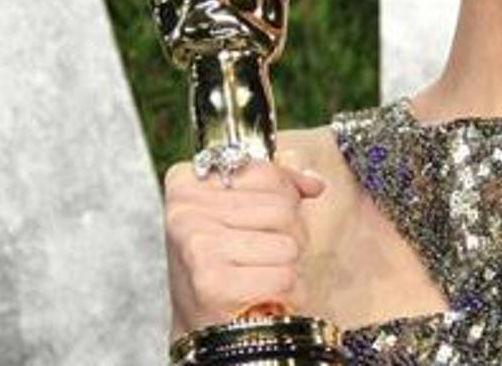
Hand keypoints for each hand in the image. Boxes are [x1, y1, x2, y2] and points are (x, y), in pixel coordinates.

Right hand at [163, 150, 325, 340]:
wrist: (202, 327)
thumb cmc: (225, 266)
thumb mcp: (242, 214)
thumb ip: (279, 187)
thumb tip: (315, 183)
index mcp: (188, 183)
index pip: (267, 174)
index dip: (282, 199)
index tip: (262, 223)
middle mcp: (185, 211)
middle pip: (283, 208)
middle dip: (288, 236)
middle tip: (263, 257)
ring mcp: (198, 246)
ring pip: (288, 243)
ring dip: (286, 267)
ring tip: (260, 276)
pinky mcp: (213, 283)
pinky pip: (284, 276)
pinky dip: (285, 291)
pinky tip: (262, 298)